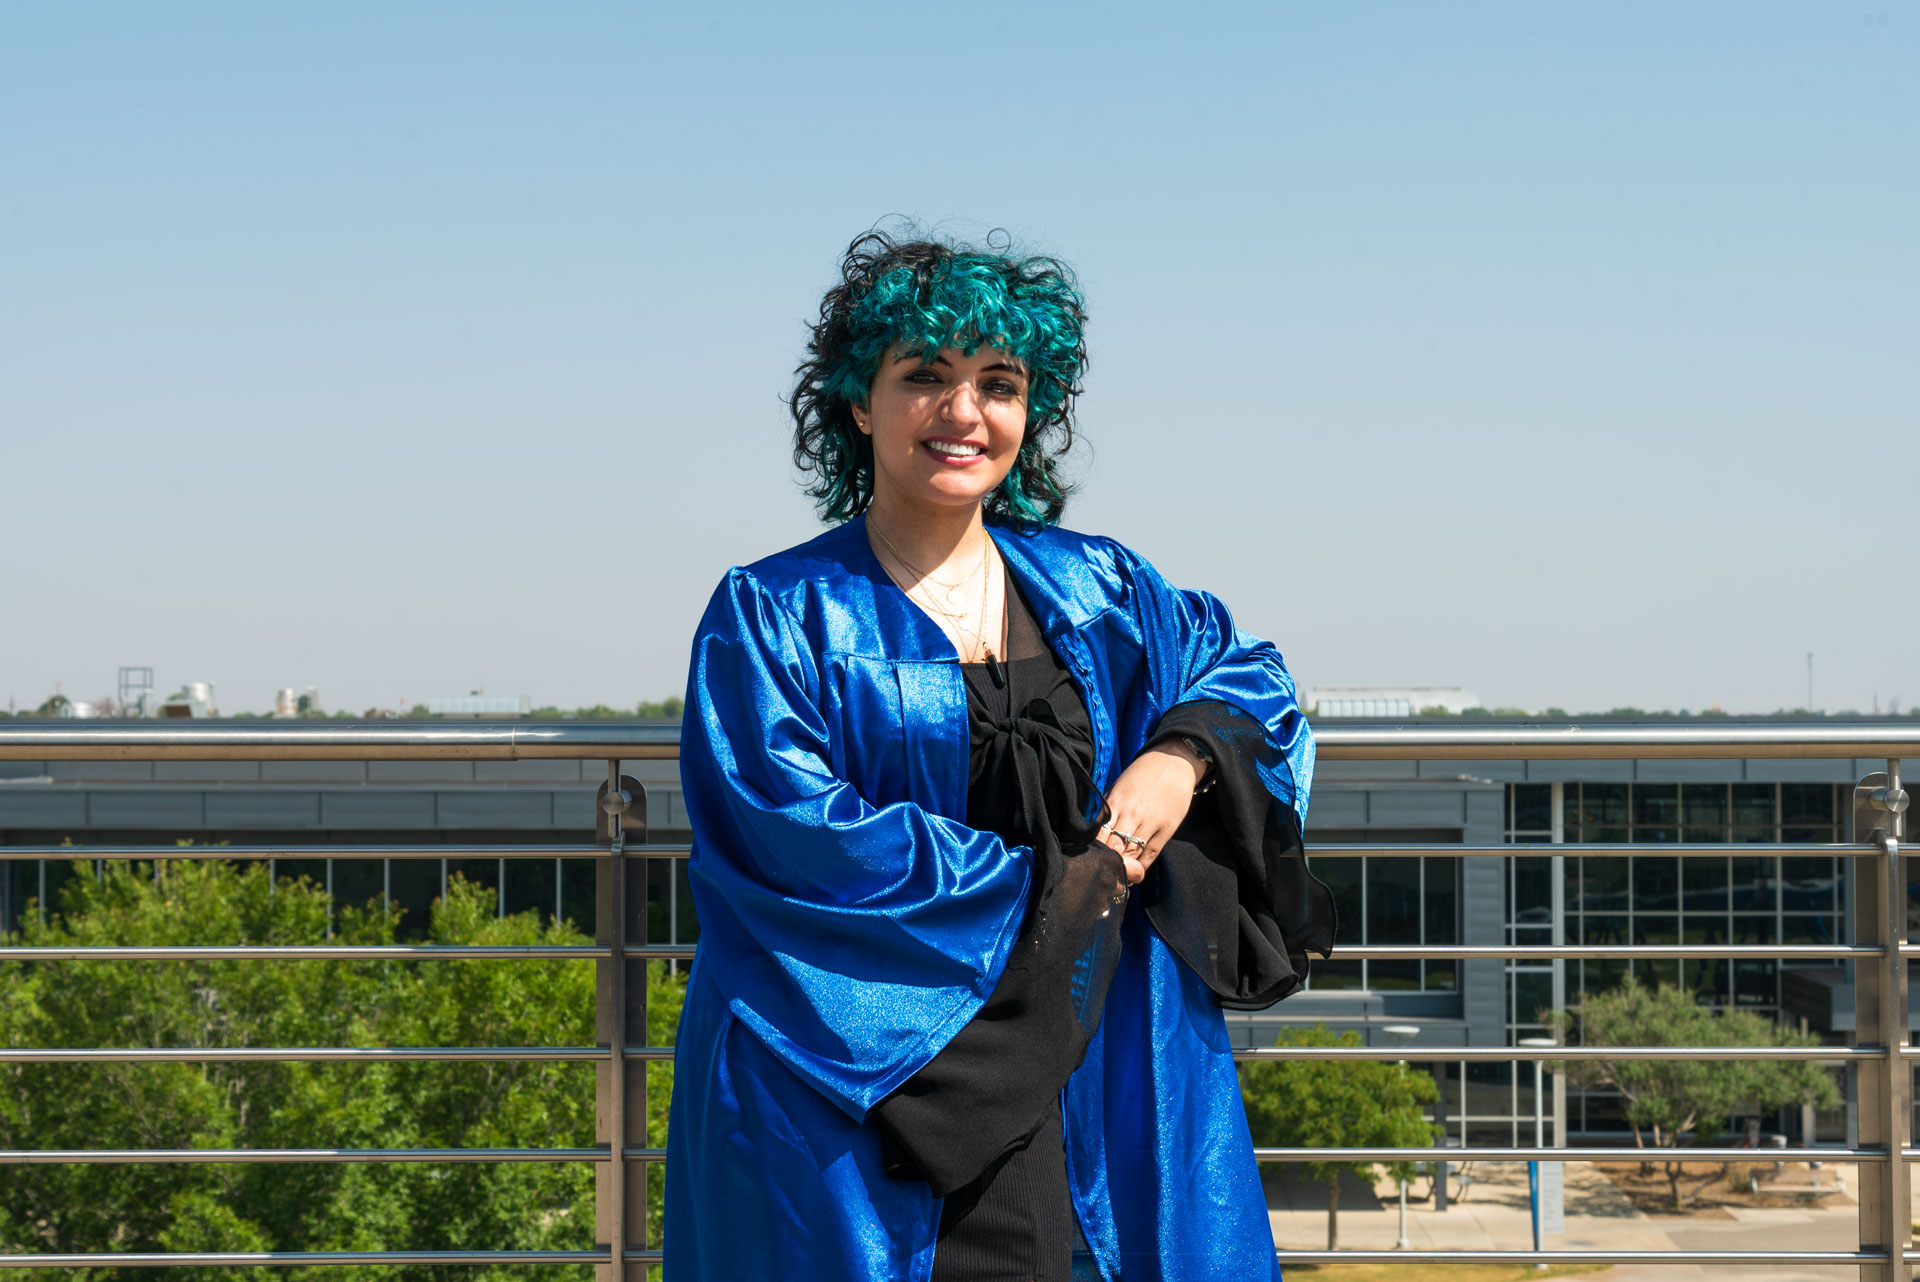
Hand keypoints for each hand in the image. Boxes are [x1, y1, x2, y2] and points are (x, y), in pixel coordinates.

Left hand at [1096, 740, 1206, 883]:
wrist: (1173, 763)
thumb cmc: (1141, 776)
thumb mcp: (1118, 789)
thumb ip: (1107, 812)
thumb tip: (1094, 835)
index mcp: (1115, 803)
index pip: (1098, 835)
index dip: (1091, 852)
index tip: (1086, 862)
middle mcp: (1131, 814)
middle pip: (1113, 848)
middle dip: (1105, 864)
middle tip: (1099, 876)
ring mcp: (1149, 823)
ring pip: (1131, 854)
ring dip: (1122, 869)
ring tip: (1113, 879)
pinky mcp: (1166, 829)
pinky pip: (1150, 855)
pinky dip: (1140, 867)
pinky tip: (1133, 874)